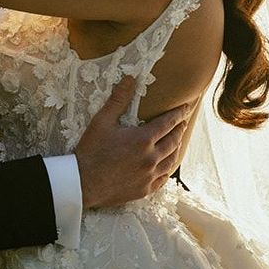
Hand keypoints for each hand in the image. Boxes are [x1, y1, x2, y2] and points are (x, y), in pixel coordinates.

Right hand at [73, 77, 191, 208]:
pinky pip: (162, 179)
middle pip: (173, 141)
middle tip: (183, 122)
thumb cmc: (91, 150)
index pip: (168, 123)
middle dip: (180, 129)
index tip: (186, 108)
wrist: (82, 183)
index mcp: (143, 139)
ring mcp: (149, 176)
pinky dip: (167, 170)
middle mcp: (151, 158)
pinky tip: (166, 167)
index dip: (178, 114)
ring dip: (177, 149)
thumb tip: (130, 78)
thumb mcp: (102, 121)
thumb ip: (118, 99)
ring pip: (171, 161)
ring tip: (178, 142)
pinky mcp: (144, 190)